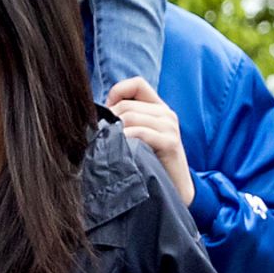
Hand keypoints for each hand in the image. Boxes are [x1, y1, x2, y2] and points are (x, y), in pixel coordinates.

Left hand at [108, 80, 196, 205]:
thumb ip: (126, 121)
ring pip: (131, 116)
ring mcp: (170, 127)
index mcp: (158, 108)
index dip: (118, 92)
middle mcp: (166, 114)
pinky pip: (141, 132)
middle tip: (100, 137)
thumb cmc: (152, 164)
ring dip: (114, 130)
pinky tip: (119, 148)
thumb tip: (97, 113)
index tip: (107, 112)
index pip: (137, 83)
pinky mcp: (170, 142)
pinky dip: (125, 138)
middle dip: (109, 119)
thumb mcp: (139, 137)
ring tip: (107, 145)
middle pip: (128, 104)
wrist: (176, 189)